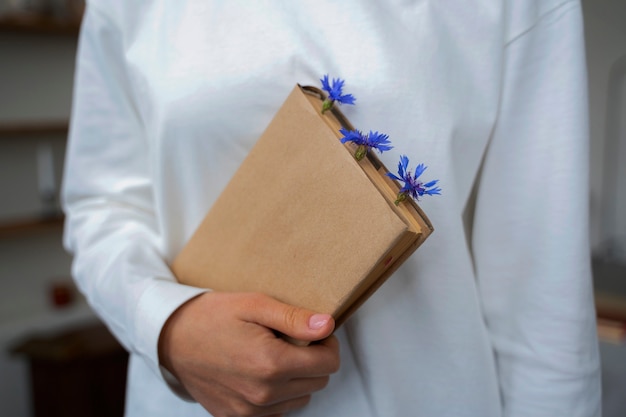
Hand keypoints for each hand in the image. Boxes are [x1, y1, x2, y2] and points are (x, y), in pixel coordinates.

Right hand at [158, 292, 339, 416]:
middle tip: (293, 339)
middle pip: (319, 382)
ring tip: (274, 355)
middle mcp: (262, 394)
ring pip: (302, 398)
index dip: (327, 344)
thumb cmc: (212, 317)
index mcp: (270, 363)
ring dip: (298, 378)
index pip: (329, 363)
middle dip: (314, 359)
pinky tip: (262, 372)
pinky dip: (279, 394)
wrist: (171, 339)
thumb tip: (327, 325)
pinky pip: (278, 412)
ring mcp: (249, 411)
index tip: (313, 332)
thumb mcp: (254, 305)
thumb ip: (293, 318)